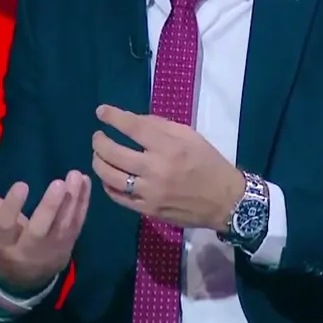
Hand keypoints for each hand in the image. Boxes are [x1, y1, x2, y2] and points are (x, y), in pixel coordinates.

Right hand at [0, 159, 90, 293]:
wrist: (26, 277)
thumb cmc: (5, 237)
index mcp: (4, 242)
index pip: (6, 227)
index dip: (13, 207)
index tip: (22, 184)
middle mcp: (28, 249)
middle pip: (39, 231)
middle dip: (50, 208)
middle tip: (59, 183)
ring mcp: (52, 249)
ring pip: (64, 227)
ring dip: (72, 201)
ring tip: (75, 175)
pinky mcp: (69, 245)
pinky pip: (78, 223)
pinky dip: (83, 203)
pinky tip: (85, 181)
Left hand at [91, 105, 244, 229]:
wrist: (225, 201)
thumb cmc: (208, 163)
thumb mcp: (190, 136)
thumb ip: (161, 126)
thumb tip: (133, 121)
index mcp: (169, 147)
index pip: (133, 128)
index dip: (113, 118)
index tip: (101, 112)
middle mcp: (156, 169)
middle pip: (114, 153)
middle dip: (99, 142)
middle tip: (98, 137)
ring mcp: (150, 192)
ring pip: (111, 177)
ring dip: (99, 163)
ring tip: (98, 156)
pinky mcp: (148, 210)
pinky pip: (119, 198)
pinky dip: (108, 186)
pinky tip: (108, 178)